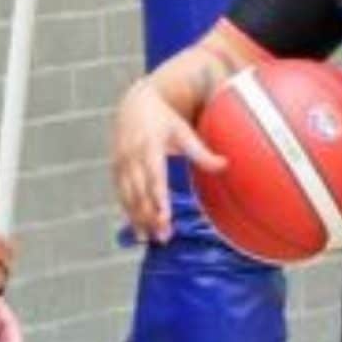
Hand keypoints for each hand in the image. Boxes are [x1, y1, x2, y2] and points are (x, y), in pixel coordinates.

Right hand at [111, 80, 226, 244]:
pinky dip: (128, 211)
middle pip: (139, 193)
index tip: (165, 218)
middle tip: (164, 237)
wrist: (134, 103)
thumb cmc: (164, 119)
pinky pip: (121, 194)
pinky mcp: (115, 169)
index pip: (154, 178)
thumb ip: (201, 152)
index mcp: (149, 147)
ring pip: (127, 197)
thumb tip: (226, 165)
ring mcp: (121, 164)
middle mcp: (132, 157)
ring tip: (150, 239)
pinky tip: (137, 228)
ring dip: (137, 218)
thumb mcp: (183, 131)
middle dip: (149, 216)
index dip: (159, 200)